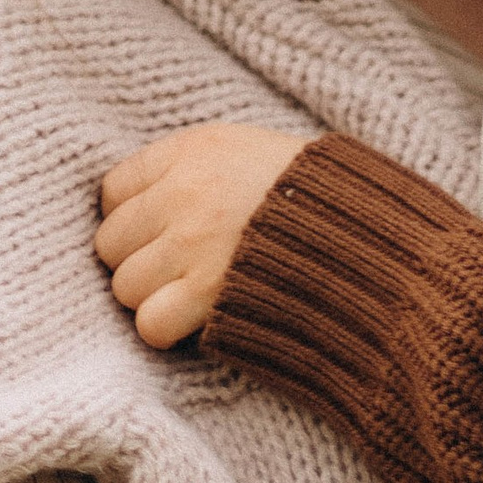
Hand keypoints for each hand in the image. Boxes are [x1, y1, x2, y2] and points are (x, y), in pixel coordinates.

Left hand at [96, 123, 306, 348]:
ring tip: (191, 298)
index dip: (134, 220)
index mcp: (192, 152)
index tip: (161, 235)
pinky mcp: (208, 295)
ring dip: (154, 299)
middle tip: (178, 272)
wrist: (371, 242)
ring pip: (125, 287)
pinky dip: (168, 330)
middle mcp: (184, 194)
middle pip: (111, 244)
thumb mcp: (252, 153)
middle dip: (140, 262)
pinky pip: (149, 324)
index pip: (113, 191)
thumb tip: (140, 206)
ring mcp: (193, 245)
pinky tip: (195, 322)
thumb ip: (196, 170)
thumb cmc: (316, 201)